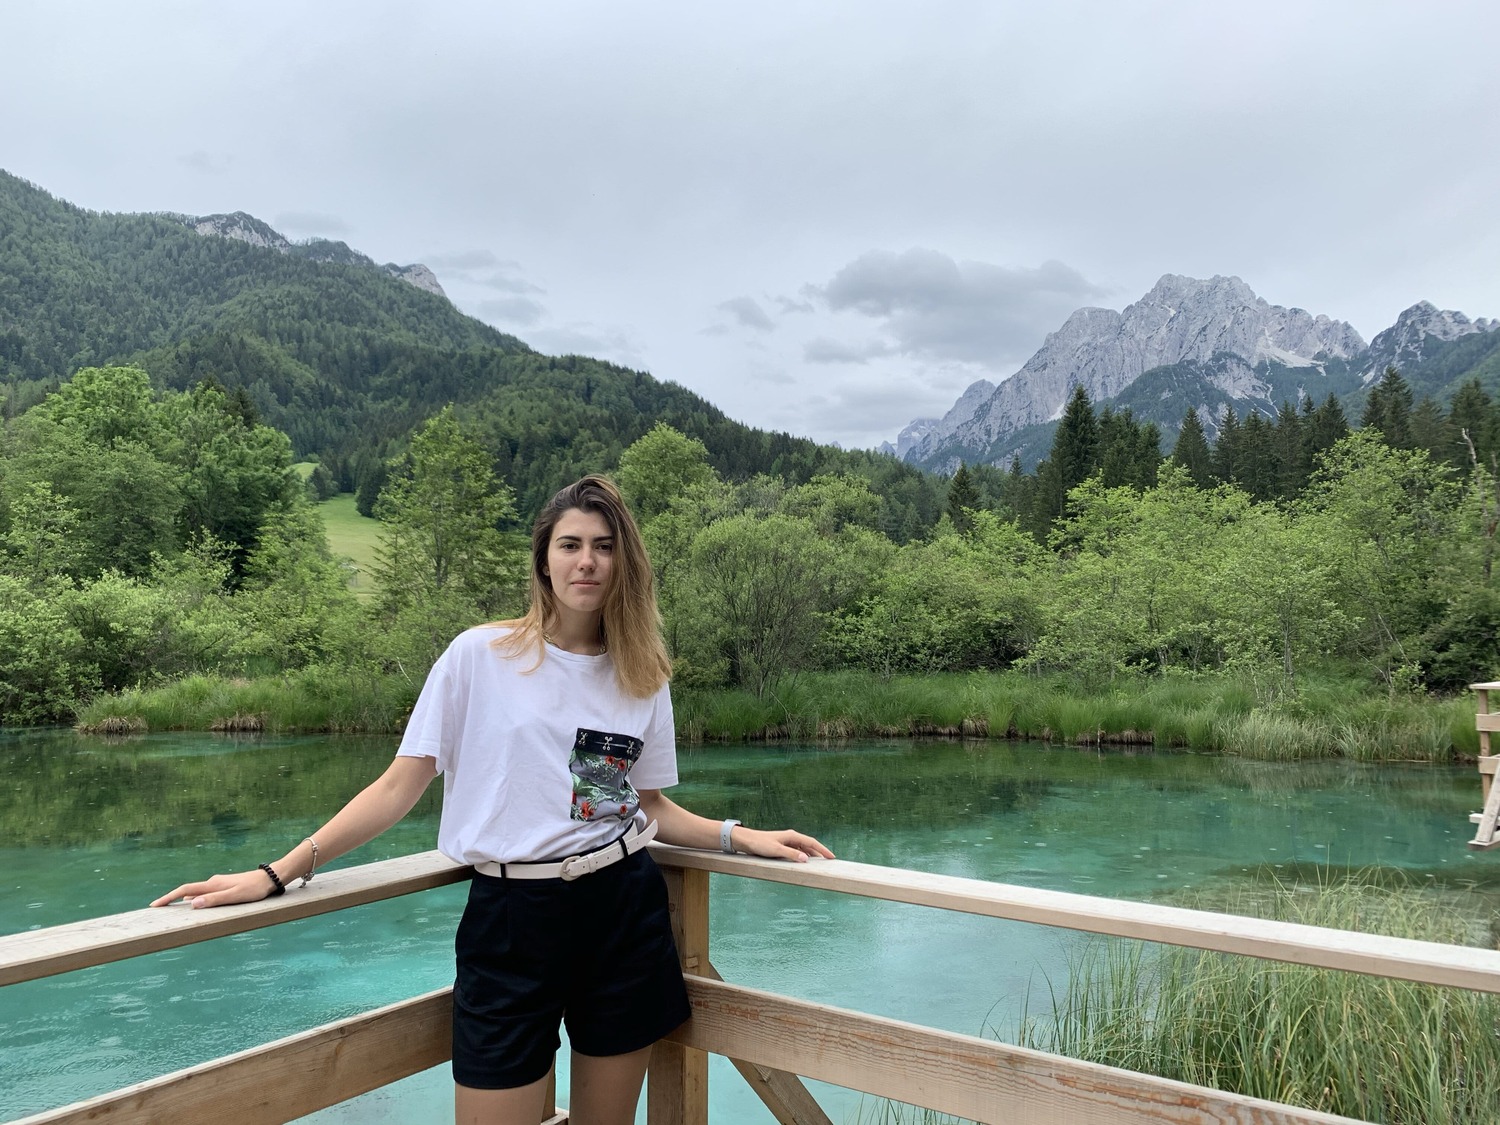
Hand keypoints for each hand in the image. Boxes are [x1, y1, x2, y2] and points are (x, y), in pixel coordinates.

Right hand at [151, 868, 278, 908]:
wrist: (269, 878)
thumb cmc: (254, 889)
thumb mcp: (234, 896)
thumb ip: (214, 900)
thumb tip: (191, 904)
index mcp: (212, 885)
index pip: (184, 891)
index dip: (168, 898)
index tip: (154, 905)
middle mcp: (213, 882)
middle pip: (187, 891)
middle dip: (171, 899)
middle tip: (157, 909)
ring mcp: (218, 884)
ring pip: (196, 893)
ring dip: (183, 900)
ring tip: (171, 910)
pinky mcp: (224, 886)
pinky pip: (205, 893)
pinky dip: (195, 899)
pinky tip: (195, 905)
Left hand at [734, 828, 834, 862]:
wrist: (747, 841)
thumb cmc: (760, 844)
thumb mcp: (776, 850)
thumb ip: (791, 854)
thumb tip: (806, 858)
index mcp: (792, 836)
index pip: (812, 842)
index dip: (822, 850)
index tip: (831, 857)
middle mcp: (791, 837)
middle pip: (809, 845)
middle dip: (819, 853)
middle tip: (829, 861)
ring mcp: (787, 842)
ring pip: (803, 849)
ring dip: (811, 855)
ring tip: (819, 863)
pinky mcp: (782, 847)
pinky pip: (796, 852)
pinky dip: (802, 856)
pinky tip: (803, 862)